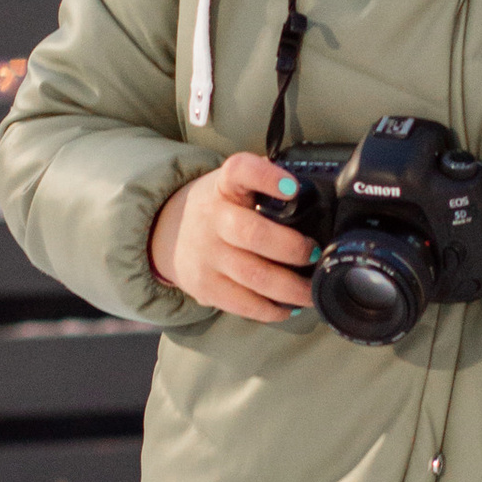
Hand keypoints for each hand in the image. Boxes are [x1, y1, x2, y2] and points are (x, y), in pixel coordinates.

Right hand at [148, 152, 317, 323]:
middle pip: (254, 234)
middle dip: (292, 248)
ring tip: (311, 290)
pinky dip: (272, 310)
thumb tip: (316, 190)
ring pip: (253, 276)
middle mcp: (212, 218)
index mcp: (224, 186)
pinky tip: (288, 307)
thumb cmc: (219, 207)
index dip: (266, 177)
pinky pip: (243, 304)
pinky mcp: (205, 287)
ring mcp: (206, 255)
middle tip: (314, 253)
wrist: (166, 232)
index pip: (240, 171)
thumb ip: (266, 182)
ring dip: (291, 288)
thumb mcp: (234, 184)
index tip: (292, 187)